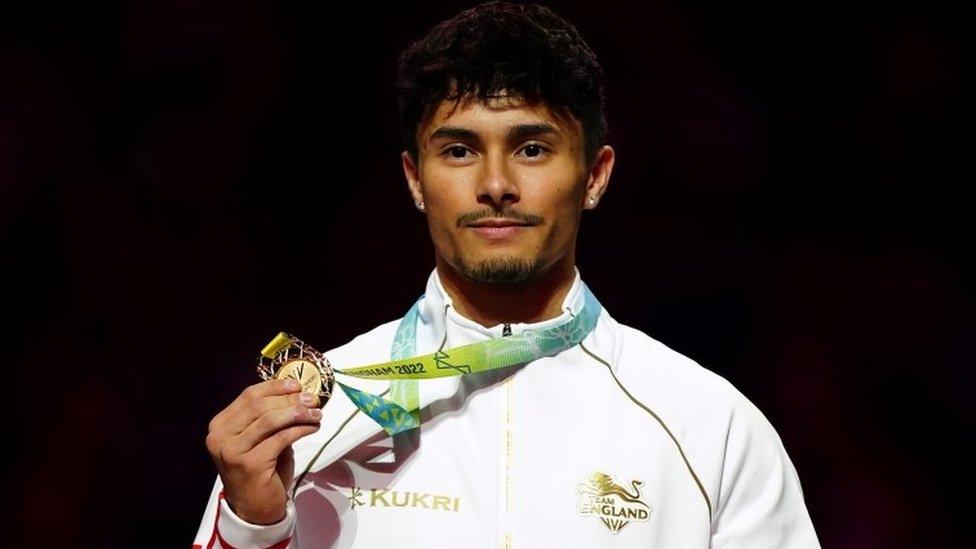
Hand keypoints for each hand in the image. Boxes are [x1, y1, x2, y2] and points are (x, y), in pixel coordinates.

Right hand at [206, 378, 321, 523]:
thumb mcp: (261, 439)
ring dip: (297, 413)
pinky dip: (300, 430)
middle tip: (313, 400)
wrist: (255, 508)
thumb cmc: (262, 470)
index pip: (249, 396)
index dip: (275, 387)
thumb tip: (298, 394)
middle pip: (259, 406)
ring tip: (316, 414)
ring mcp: (232, 451)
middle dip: (290, 400)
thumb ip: (270, 417)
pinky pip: (280, 438)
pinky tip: (312, 428)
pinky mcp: (249, 464)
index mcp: (220, 425)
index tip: (298, 385)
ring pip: (269, 420)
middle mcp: (220, 436)